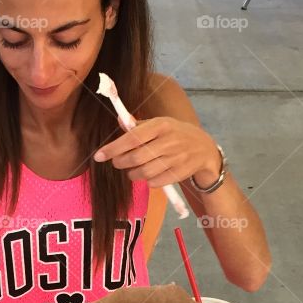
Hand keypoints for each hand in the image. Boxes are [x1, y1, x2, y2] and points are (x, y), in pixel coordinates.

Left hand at [94, 117, 221, 188]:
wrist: (204, 148)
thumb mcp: (160, 124)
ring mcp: (176, 158)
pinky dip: (147, 181)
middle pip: (136, 158)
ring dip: (132, 174)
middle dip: (121, 162)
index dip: (113, 148)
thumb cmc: (175, 134)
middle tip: (117, 162)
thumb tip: (119, 120)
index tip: (98, 156)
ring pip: (144, 173)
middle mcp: (169, 141)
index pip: (132, 138)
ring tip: (131, 170)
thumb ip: (138, 125)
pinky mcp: (179, 173)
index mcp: (161, 125)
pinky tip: (148, 175)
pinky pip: (155, 182)